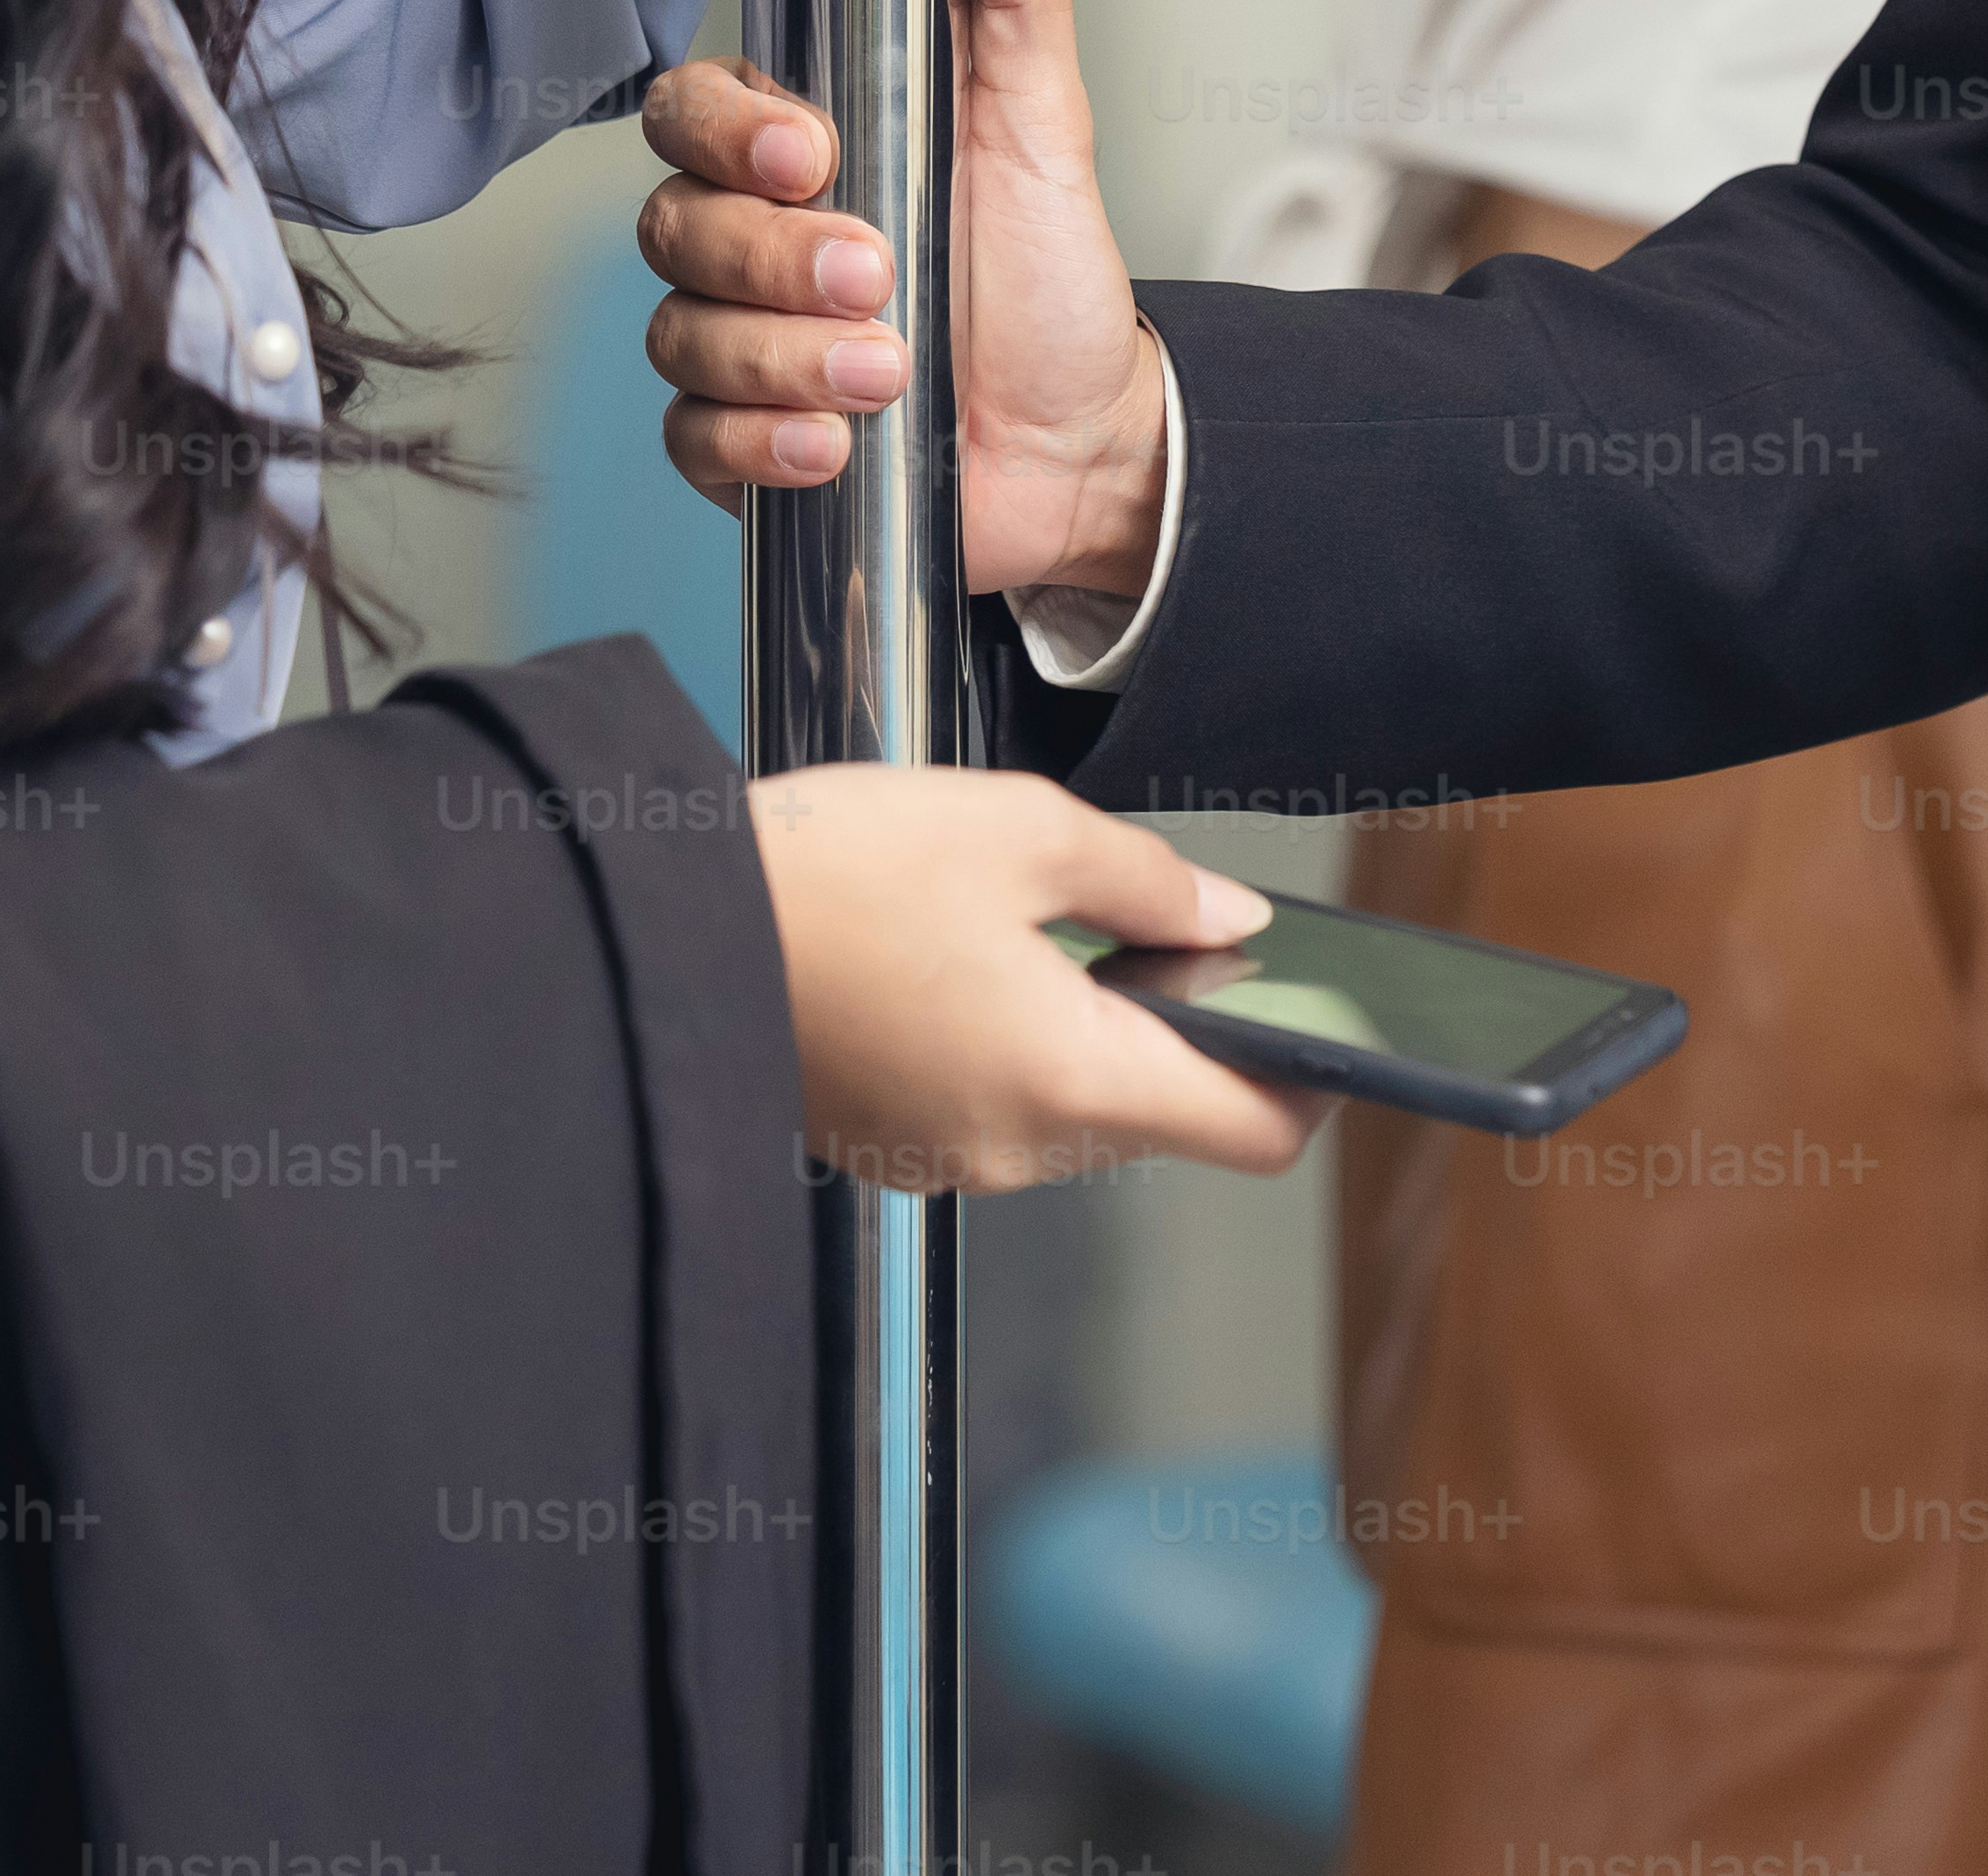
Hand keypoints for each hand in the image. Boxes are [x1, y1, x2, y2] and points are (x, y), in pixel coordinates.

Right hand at [642, 0, 1164, 601]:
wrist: (1082, 437)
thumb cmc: (1046, 276)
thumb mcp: (1045, 123)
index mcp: (801, 144)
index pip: (693, 106)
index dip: (730, 128)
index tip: (813, 151)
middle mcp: (748, 237)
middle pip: (675, 222)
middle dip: (775, 256)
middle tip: (879, 271)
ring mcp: (733, 340)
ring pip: (681, 332)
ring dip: (785, 356)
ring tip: (888, 369)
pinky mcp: (737, 442)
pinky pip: (692, 438)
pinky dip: (762, 445)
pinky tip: (836, 444)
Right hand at [746, 763, 1329, 1190]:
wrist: (664, 931)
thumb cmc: (829, 874)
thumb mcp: (1020, 829)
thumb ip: (1150, 880)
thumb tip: (1231, 917)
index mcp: (1073, 1080)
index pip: (1254, 1130)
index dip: (1312, 1077)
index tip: (1323, 1020)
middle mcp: (1018, 1149)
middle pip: (1164, 1114)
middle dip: (1184, 1024)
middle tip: (1159, 919)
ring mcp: (947, 1158)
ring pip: (1079, 1106)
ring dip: (1093, 1026)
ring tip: (1037, 919)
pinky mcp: (891, 1142)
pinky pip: (997, 1103)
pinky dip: (1014, 1042)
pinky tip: (965, 956)